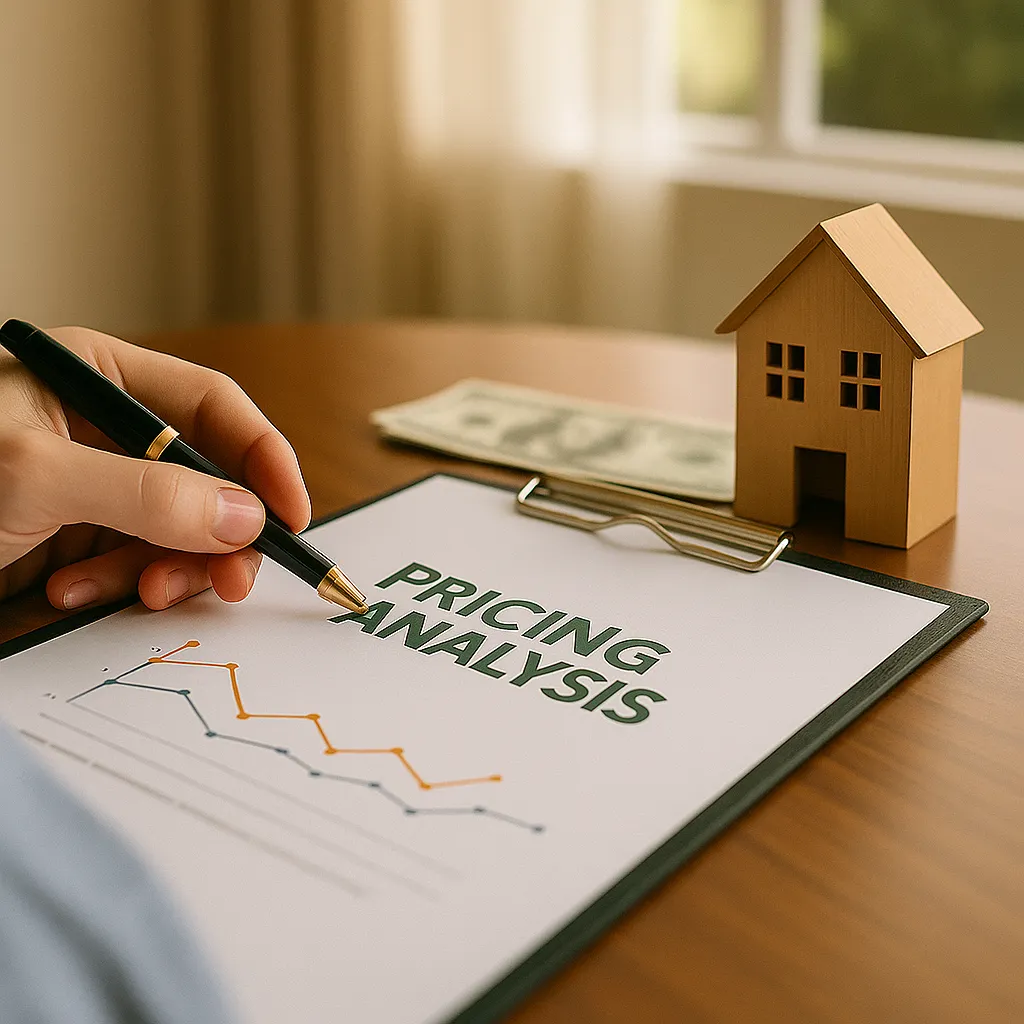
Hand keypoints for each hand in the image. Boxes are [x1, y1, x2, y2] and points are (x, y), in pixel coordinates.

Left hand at [0, 327, 310, 610]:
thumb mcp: (37, 476)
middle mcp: (106, 428)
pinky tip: (71, 592)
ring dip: (169, 569)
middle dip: (223, 533)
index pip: (212, 405)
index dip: (262, 456)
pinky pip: (136, 563)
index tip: (290, 514)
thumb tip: (246, 516)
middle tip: (233, 579)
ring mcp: (96, 484)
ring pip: (181, 529)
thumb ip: (144, 493)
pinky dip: (119, 586)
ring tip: (141, 594)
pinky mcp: (80, 537)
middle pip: (209, 475)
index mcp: (100, 377)